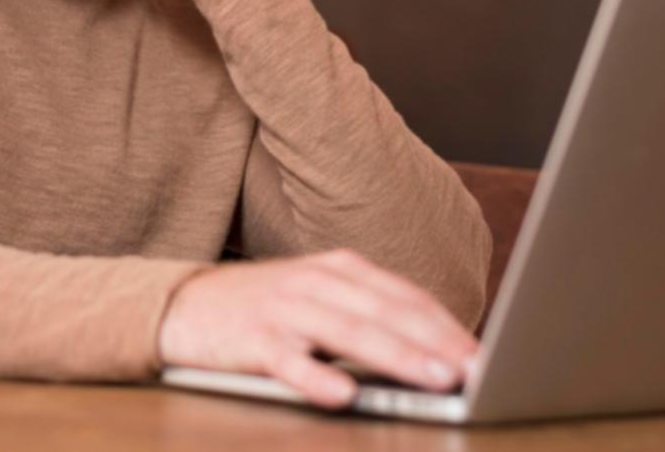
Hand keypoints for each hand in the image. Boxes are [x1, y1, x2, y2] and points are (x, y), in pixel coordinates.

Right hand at [157, 249, 479, 408]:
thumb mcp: (318, 298)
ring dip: (396, 356)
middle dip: (435, 341)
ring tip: (433, 379)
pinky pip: (289, 361)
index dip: (446, 324)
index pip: (404, 296)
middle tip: (473, 369)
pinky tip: (342, 395)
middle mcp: (316, 283)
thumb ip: (367, 315)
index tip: (482, 354)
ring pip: (349, 333)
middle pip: (386, 312)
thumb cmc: (263, 308)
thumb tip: (432, 351)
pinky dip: (317, 378)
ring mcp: (283, 309)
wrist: (182, 304)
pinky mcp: (252, 340)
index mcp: (339, 269)